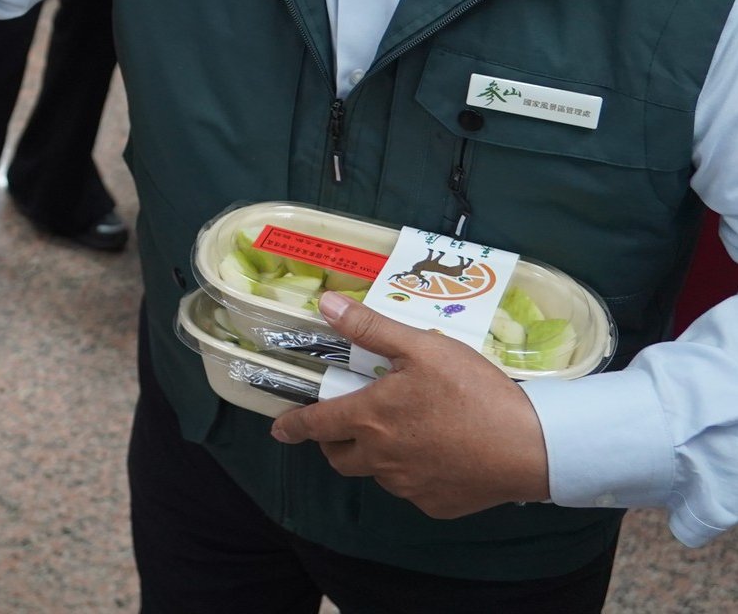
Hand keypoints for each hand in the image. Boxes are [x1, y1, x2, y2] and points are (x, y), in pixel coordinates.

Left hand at [269, 292, 551, 518]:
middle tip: (345, 425)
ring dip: (375, 456)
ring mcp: (409, 487)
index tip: (279, 430)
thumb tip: (326, 304)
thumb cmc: (473, 391)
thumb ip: (371, 328)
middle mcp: (382, 459)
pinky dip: (412, 473)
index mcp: (370, 419)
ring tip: (400, 433)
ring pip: (376, 473)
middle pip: (340, 457)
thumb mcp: (422, 347)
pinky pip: (412, 489)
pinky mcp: (437, 505)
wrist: (531, 447)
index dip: (293, 426)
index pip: (316, 425)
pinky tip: (435, 455)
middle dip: (333, 443)